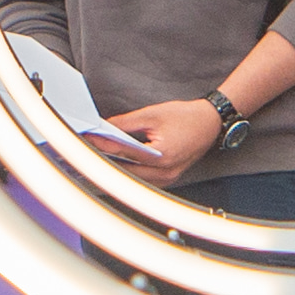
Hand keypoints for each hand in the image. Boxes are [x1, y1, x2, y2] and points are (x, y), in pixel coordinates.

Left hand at [90, 98, 223, 183]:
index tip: (87, 140)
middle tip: (83, 153)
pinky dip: (128, 172)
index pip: (124, 153)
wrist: (211, 124)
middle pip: (125, 171)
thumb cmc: (186, 117)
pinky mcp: (168, 179)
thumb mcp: (153, 115)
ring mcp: (167, 179)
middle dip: (104, 161)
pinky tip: (113, 165)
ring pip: (133, 178)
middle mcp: (165, 172)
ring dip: (114, 169)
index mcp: (162, 156)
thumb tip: (103, 127)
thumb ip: (125, 123)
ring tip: (93, 161)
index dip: (102, 145)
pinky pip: (143, 180)